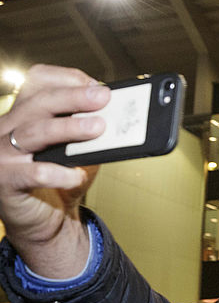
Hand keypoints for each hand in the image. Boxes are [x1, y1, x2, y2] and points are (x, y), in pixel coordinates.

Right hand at [0, 65, 109, 276]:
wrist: (46, 222)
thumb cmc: (63, 180)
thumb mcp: (83, 151)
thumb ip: (95, 134)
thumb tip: (122, 118)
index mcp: (26, 114)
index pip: (39, 82)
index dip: (68, 79)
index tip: (97, 86)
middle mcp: (8, 129)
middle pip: (38, 102)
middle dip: (74, 97)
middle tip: (104, 98)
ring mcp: (3, 154)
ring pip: (34, 132)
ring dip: (68, 128)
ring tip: (98, 128)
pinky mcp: (5, 181)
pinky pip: (32, 173)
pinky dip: (58, 173)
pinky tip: (78, 175)